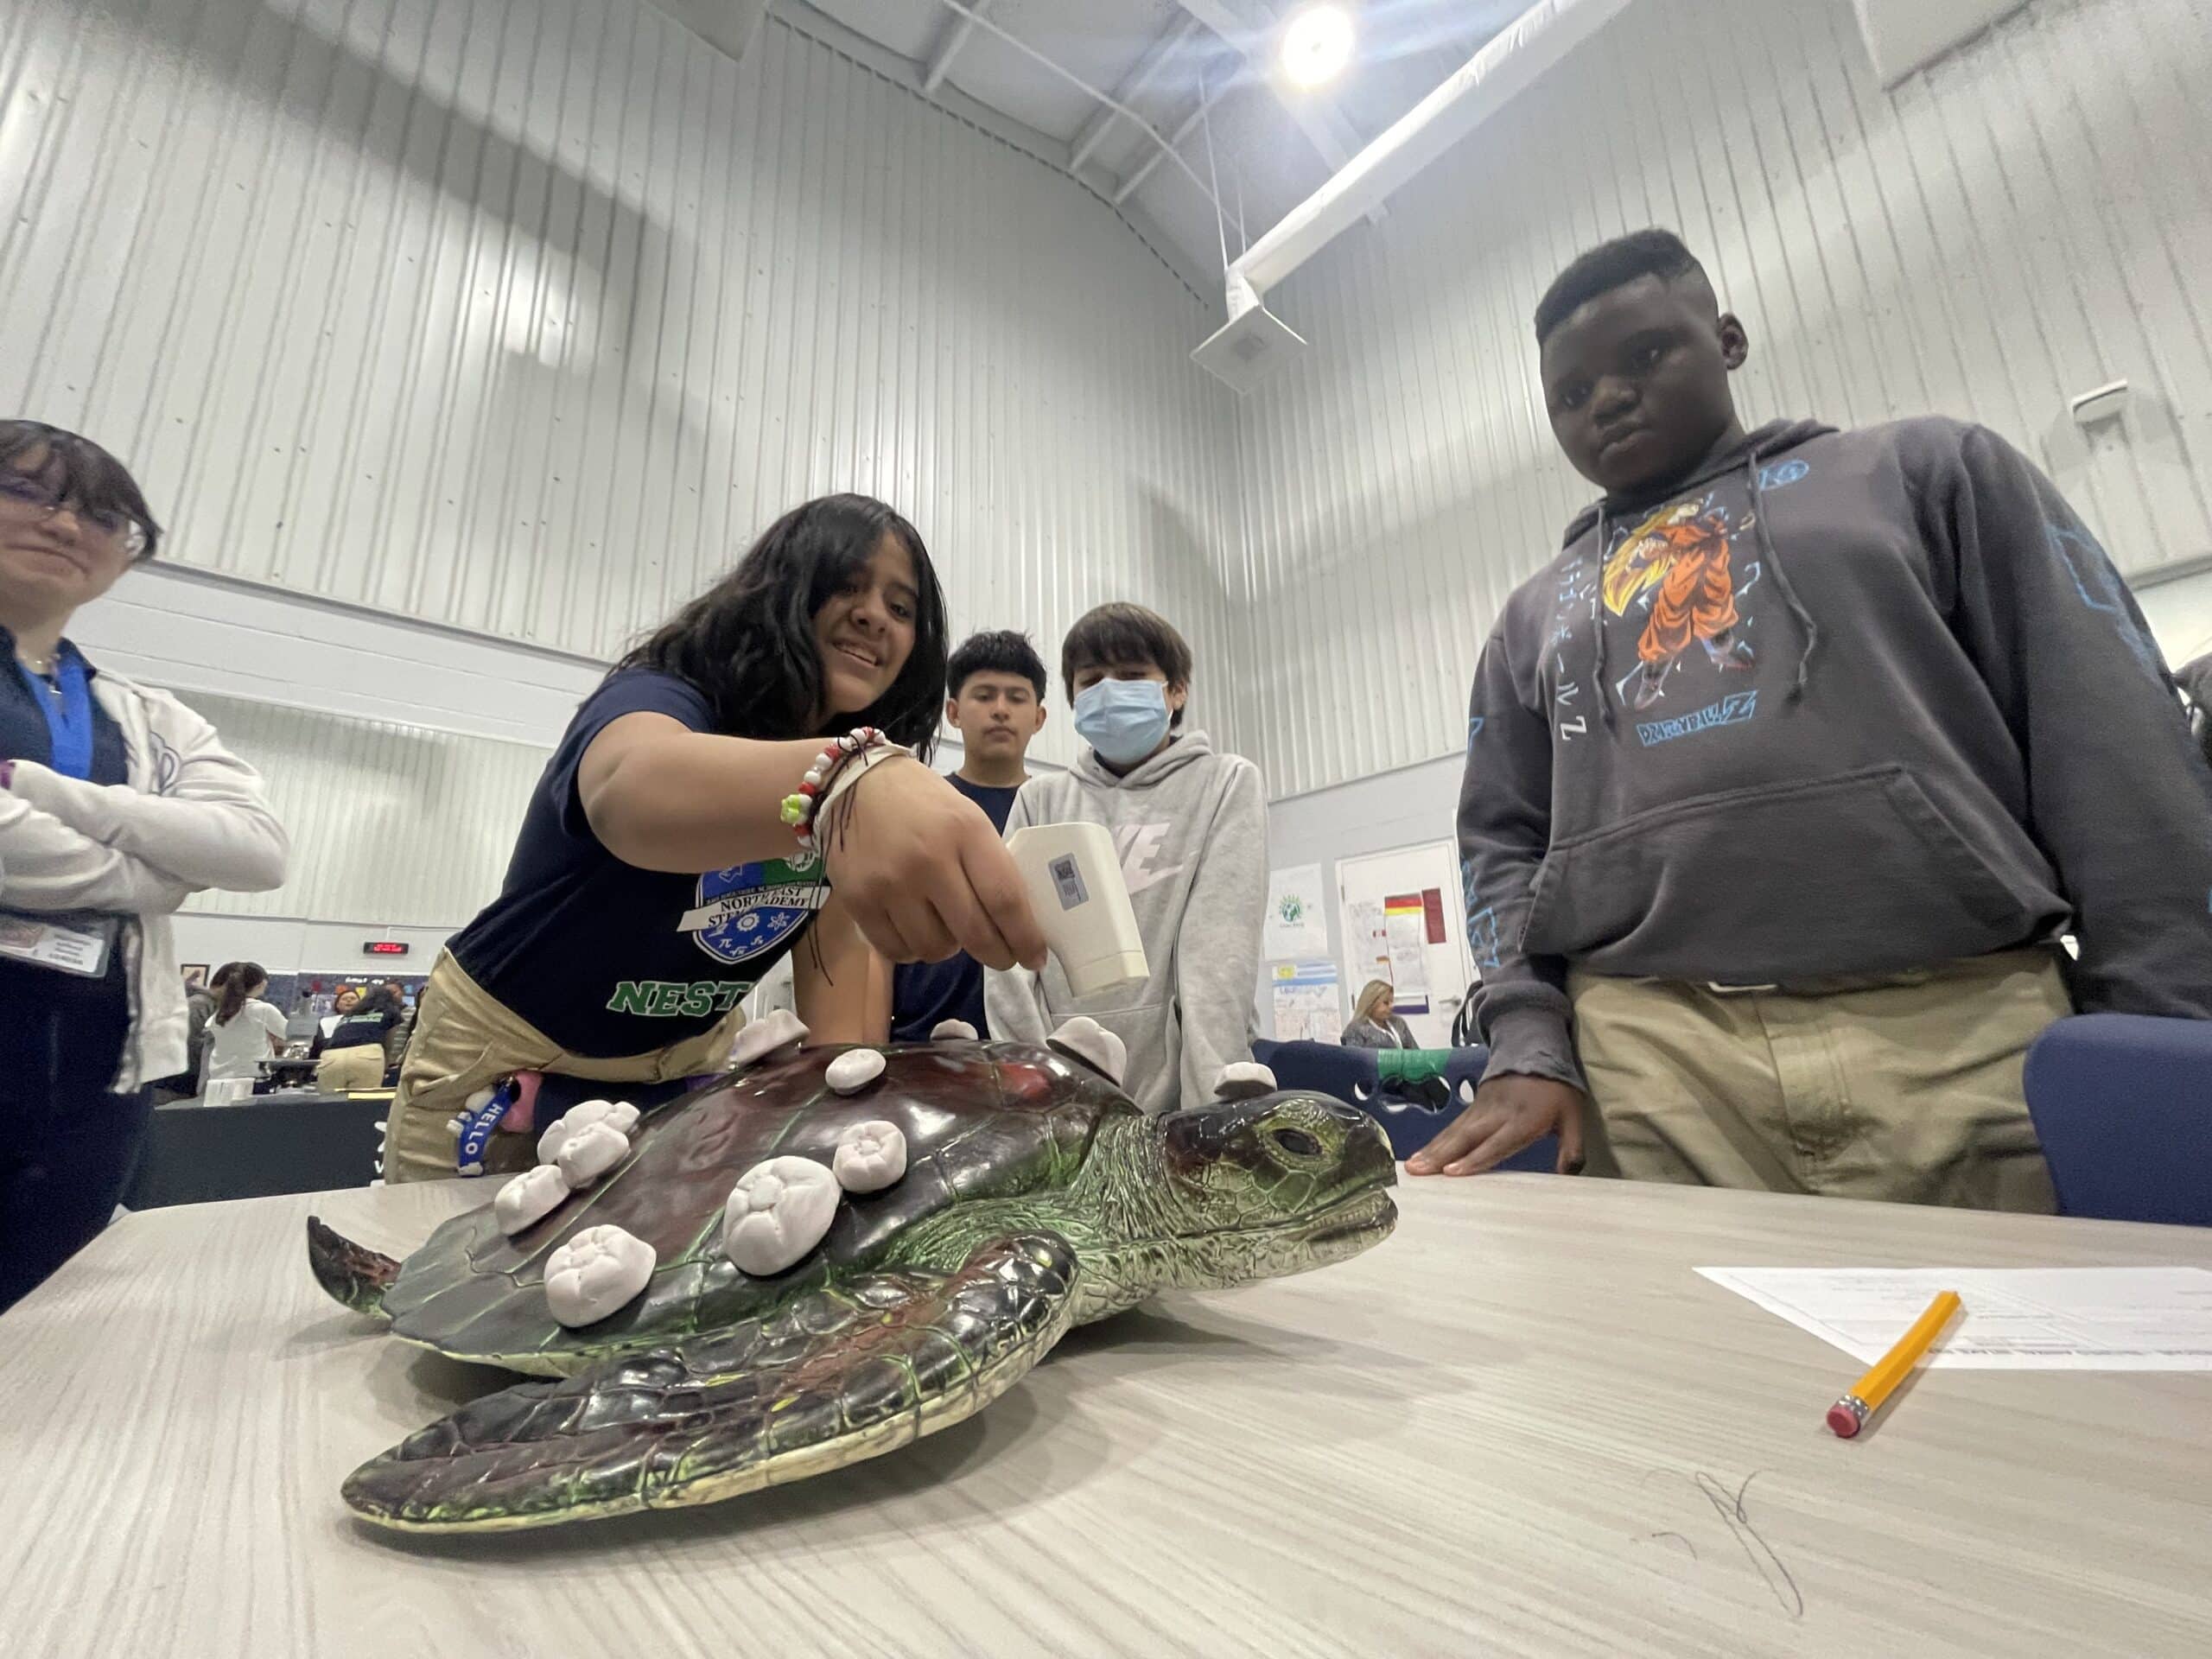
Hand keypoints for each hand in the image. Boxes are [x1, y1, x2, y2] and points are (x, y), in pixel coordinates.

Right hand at [819, 758, 1046, 972]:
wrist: (855, 784)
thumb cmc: (923, 803)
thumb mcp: (968, 819)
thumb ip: (990, 866)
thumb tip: (1014, 923)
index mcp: (966, 831)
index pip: (1006, 900)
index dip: (1025, 938)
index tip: (1035, 957)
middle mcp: (928, 859)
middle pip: (974, 933)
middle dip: (997, 955)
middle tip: (1003, 958)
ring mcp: (890, 883)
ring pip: (935, 949)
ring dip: (950, 949)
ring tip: (947, 928)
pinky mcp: (858, 901)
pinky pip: (897, 951)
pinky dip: (913, 950)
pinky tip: (916, 930)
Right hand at [1404, 1074, 1584, 1176]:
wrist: (1534, 1047)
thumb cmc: (1556, 1090)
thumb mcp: (1573, 1118)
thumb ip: (1571, 1148)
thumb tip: (1567, 1177)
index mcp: (1523, 1121)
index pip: (1496, 1144)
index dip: (1474, 1158)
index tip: (1451, 1172)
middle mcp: (1497, 1115)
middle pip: (1466, 1138)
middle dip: (1440, 1155)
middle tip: (1416, 1170)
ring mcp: (1481, 1109)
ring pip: (1454, 1132)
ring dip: (1432, 1149)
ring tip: (1412, 1166)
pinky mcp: (1474, 1105)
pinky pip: (1453, 1126)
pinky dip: (1436, 1141)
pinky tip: (1422, 1153)